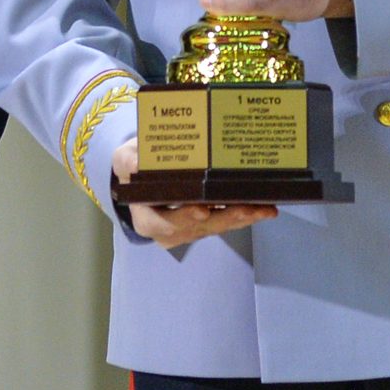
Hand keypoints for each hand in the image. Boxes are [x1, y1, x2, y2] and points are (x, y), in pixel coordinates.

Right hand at [112, 138, 276, 248]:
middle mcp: (169, 231)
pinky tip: (264, 208)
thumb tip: (135, 163)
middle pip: (198, 228)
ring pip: (217, 227)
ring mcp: (189, 230)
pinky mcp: (206, 225)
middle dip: (224, 219)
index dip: (182, 218)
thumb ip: (129, 160)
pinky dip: (245, 216)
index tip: (201, 210)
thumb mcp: (125, 159)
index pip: (162, 223)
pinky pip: (226, 223)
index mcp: (146, 218)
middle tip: (246, 209)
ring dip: (242, 219)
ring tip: (264, 209)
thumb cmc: (136, 166)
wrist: (144, 176)